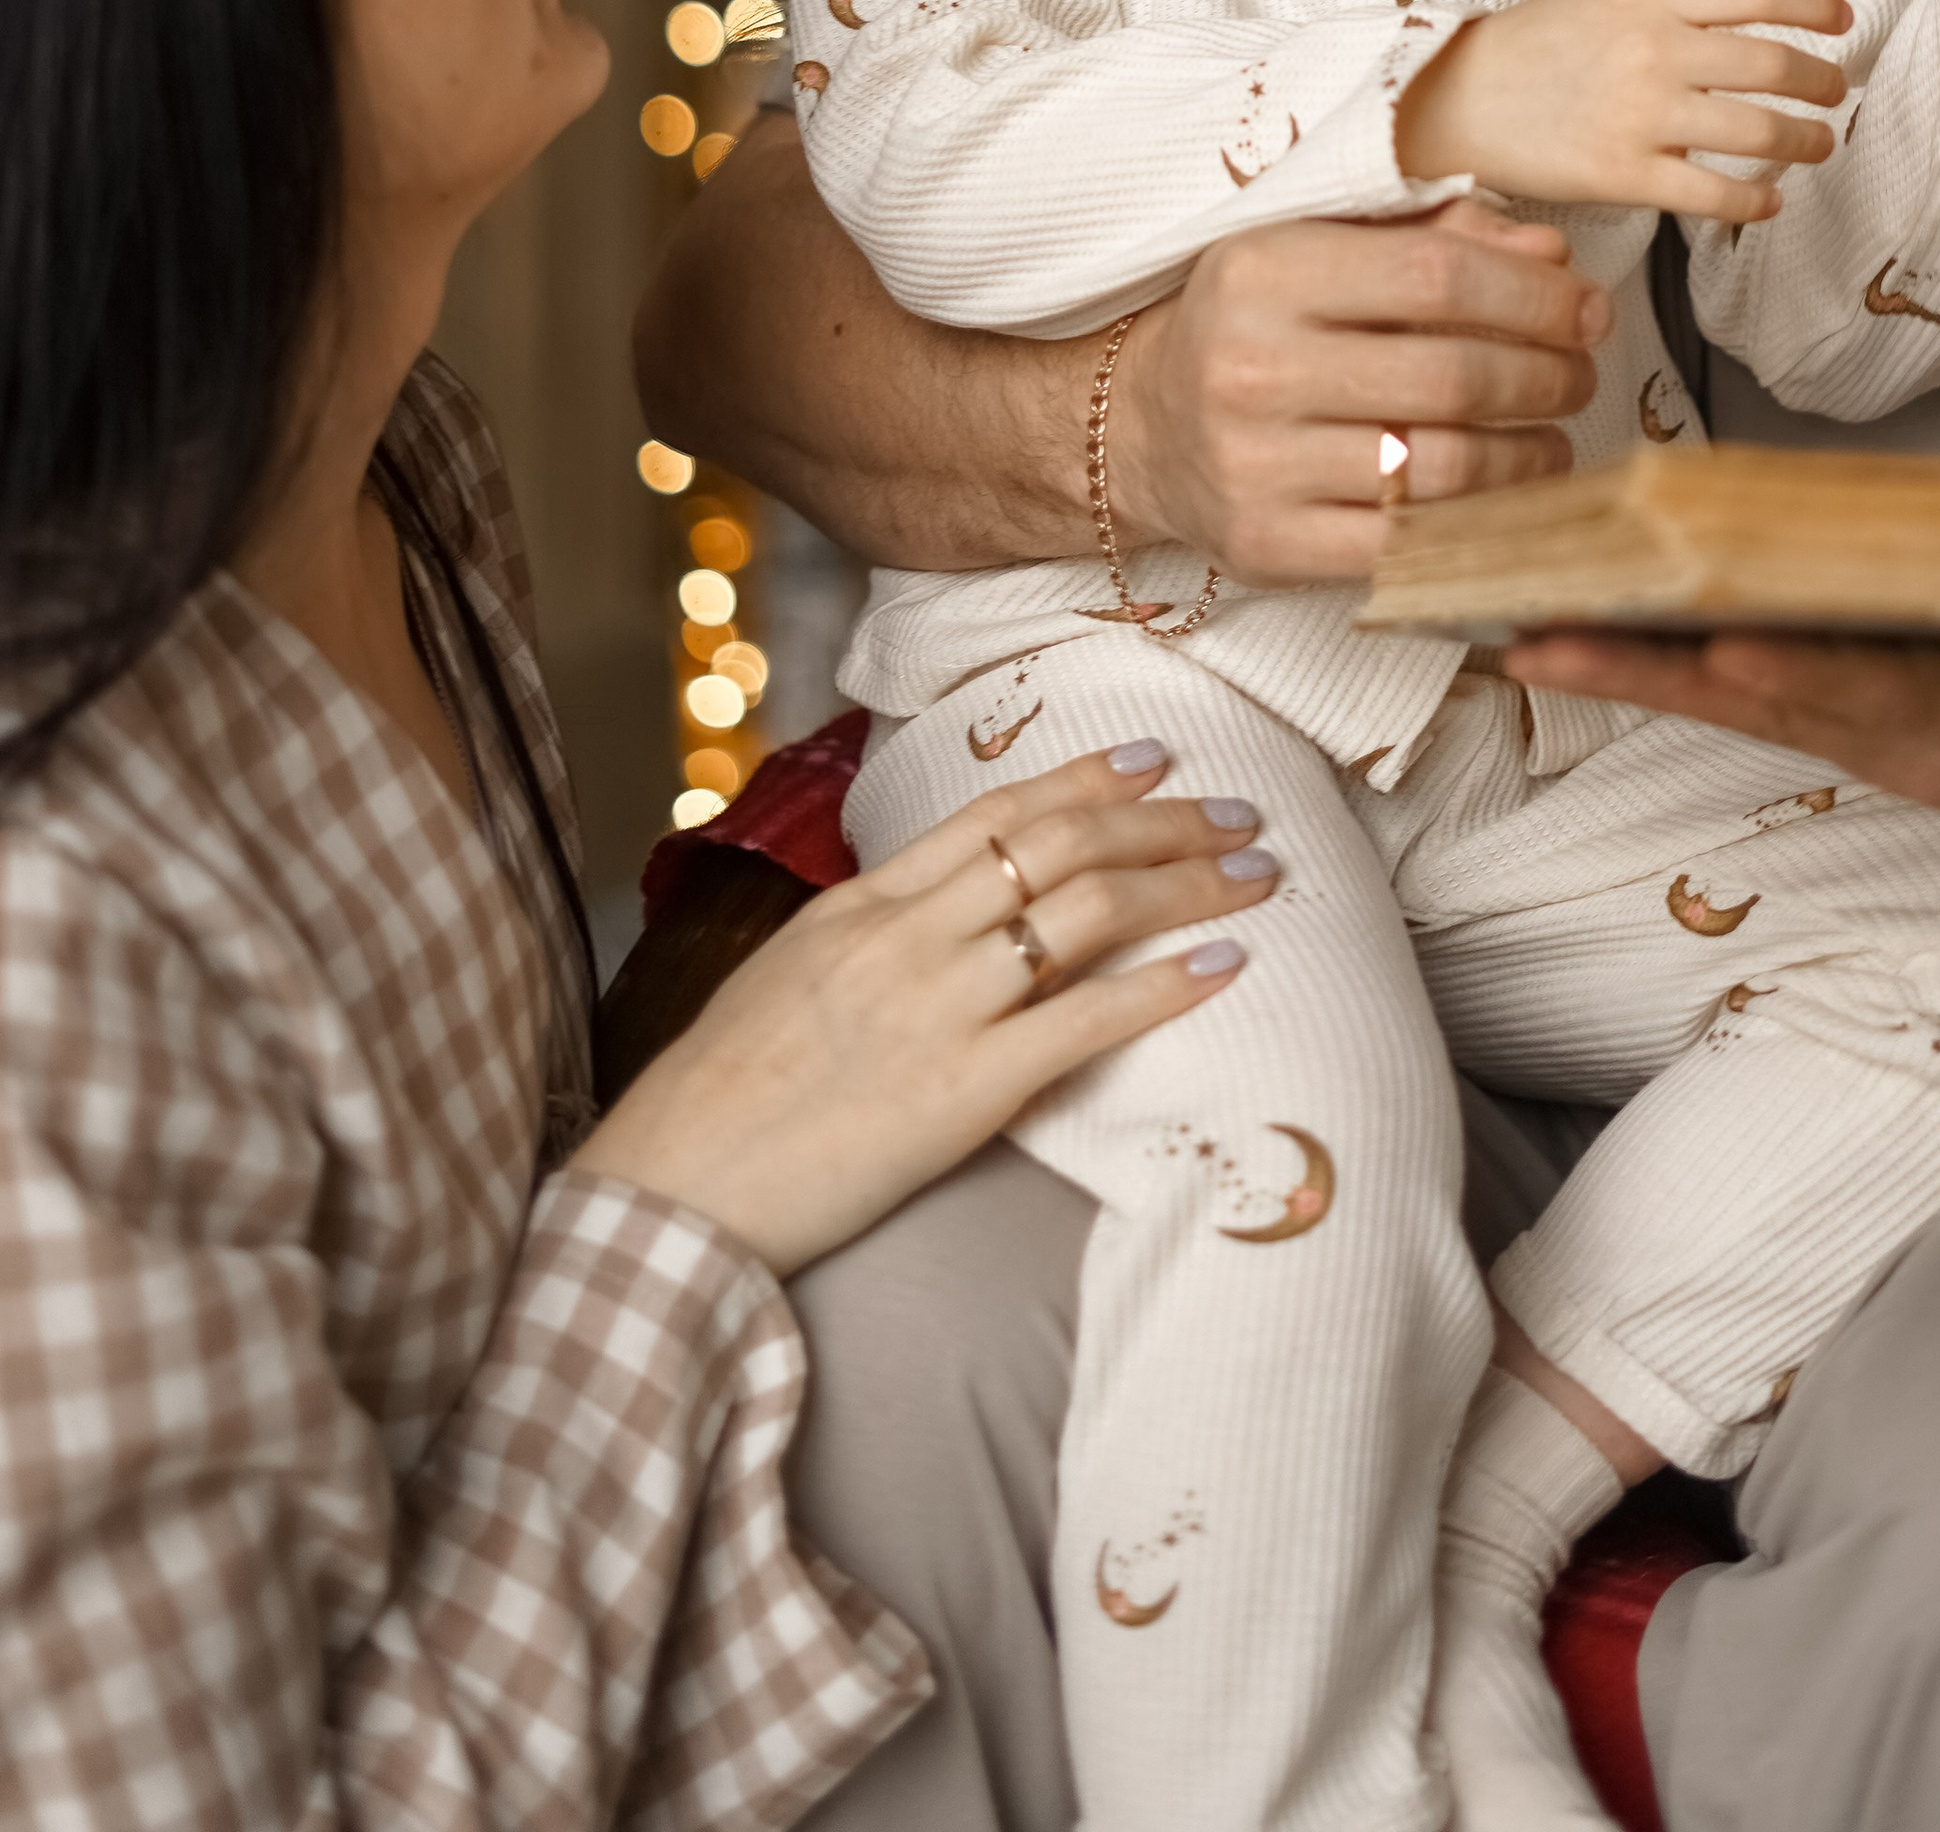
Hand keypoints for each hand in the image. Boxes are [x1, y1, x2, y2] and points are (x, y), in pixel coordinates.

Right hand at [570, 747, 1276, 1275]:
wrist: (675, 1190)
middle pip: (1059, 844)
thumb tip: (936, 908)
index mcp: (862, 904)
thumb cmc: (721, 1095)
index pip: (994, 814)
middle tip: (1239, 811)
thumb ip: (866, 934)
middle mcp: (908, 936)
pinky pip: (1085, 1020)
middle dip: (1161, 819)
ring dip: (1186, 882)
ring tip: (1256, 872)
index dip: (1085, 779)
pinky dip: (1165, 984)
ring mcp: (938, 1007)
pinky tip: (1223, 964)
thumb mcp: (787, 976)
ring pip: (1088, 910)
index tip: (1154, 757)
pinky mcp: (964, 1091)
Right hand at [1108, 202, 1608, 587]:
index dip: (1534, 296)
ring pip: (1442, 469)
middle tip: (1580, 374)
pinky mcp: (1267, 545)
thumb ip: (1436, 239)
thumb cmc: (1255, 326)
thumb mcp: (1321, 250)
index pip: (1438, 276)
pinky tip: (1503, 497)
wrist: (1143, 427)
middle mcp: (1251, 367)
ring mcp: (1255, 465)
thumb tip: (1551, 260)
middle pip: (1452, 375)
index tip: (1586, 307)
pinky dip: (1476, 523)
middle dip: (1547, 375)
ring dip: (1528, 456)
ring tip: (1551, 438)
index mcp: (1264, 271)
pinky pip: (1406, 545)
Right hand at [1395, 0, 1852, 220]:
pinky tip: (1769, 201)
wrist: (1454, 98)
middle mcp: (1654, 52)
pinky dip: (1753, 201)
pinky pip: (1711, 193)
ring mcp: (1640, 115)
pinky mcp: (1622, 174)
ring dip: (1803, 141)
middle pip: (1772, 64)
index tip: (1842, 23)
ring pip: (1756, 131)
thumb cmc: (1532, 41)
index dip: (1813, 6)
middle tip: (1835, 93)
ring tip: (1818, 145)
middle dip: (1821, 81)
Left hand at [1503, 486, 1939, 888]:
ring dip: (1619, 662)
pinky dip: (1642, 661)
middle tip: (1544, 628)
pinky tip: (1554, 631)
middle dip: (1658, 668)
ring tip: (1508, 621)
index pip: (1904, 700)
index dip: (1815, 682)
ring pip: (1728, 698)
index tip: (1729, 655)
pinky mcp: (1844, 721)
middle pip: (1774, 700)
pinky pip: (1728, 692)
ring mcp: (1875, 735)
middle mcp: (1925, 742)